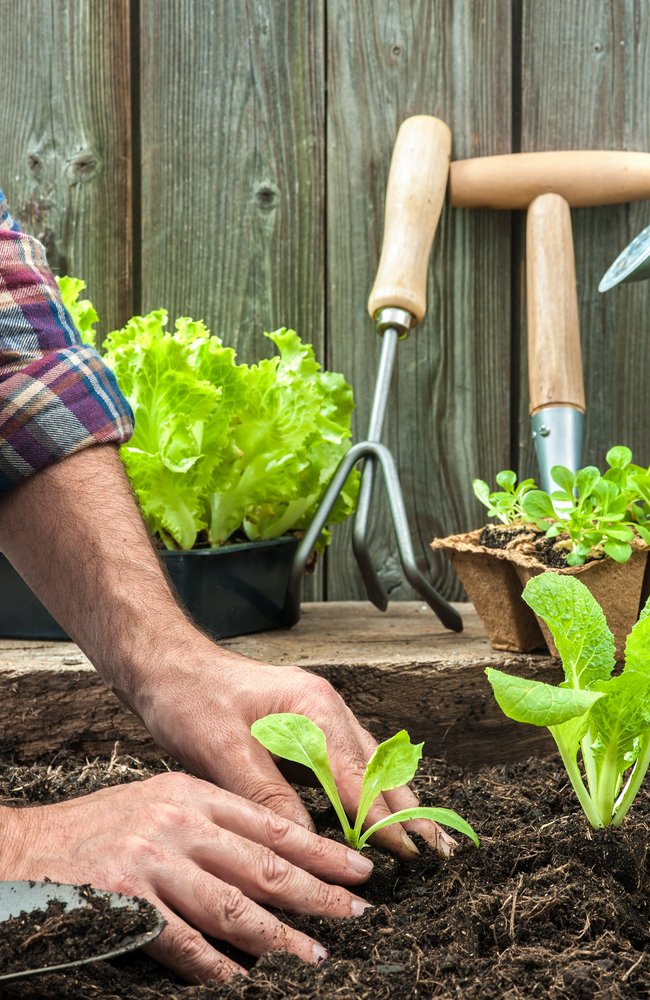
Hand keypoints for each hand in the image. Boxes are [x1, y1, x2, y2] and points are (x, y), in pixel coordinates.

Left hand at [0, 446, 453, 862]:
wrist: (166, 663)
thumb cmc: (190, 698)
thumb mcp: (222, 750)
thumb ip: (267, 795)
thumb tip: (306, 841)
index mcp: (313, 709)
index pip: (359, 776)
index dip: (384, 819)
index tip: (412, 853)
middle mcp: (325, 707)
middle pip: (377, 767)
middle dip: (408, 810)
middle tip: (440, 849)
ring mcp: (317, 712)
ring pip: (368, 761)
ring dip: (394, 799)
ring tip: (423, 834)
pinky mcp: (304, 722)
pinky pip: (349, 757)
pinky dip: (369, 786)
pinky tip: (377, 807)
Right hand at [1, 772, 372, 981]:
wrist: (28, 849)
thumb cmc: (101, 827)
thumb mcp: (160, 802)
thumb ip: (211, 823)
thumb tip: (271, 858)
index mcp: (193, 793)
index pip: (271, 824)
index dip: (319, 850)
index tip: (357, 870)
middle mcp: (179, 822)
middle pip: (263, 864)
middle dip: (317, 893)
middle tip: (356, 914)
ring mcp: (153, 860)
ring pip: (233, 906)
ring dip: (279, 937)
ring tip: (315, 955)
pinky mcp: (126, 900)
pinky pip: (184, 942)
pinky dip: (216, 965)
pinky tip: (241, 980)